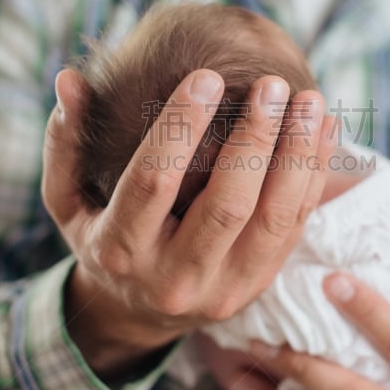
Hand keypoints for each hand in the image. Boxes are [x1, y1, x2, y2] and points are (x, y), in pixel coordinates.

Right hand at [42, 68, 334, 380]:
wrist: (137, 313)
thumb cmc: (102, 241)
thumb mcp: (68, 201)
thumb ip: (65, 144)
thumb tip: (69, 81)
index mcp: (120, 250)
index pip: (153, 182)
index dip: (180, 127)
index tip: (206, 76)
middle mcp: (174, 278)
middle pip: (227, 205)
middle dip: (255, 140)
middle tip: (273, 86)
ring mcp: (225, 287)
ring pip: (274, 220)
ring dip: (298, 157)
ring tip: (310, 102)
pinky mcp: (258, 285)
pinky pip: (295, 229)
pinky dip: (313, 177)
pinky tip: (324, 131)